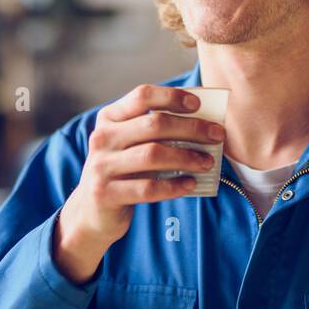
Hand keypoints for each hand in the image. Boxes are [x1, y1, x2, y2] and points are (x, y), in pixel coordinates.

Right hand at [52, 85, 223, 283]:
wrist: (91, 211)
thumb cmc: (123, 172)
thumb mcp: (129, 145)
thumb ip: (154, 132)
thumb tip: (203, 123)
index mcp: (109, 118)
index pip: (142, 96)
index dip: (172, 97)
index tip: (197, 104)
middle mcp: (102, 138)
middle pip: (154, 124)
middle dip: (192, 128)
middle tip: (217, 135)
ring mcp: (101, 166)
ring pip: (152, 154)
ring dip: (187, 157)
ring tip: (207, 162)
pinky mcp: (105, 193)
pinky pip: (148, 187)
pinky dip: (174, 185)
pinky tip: (190, 184)